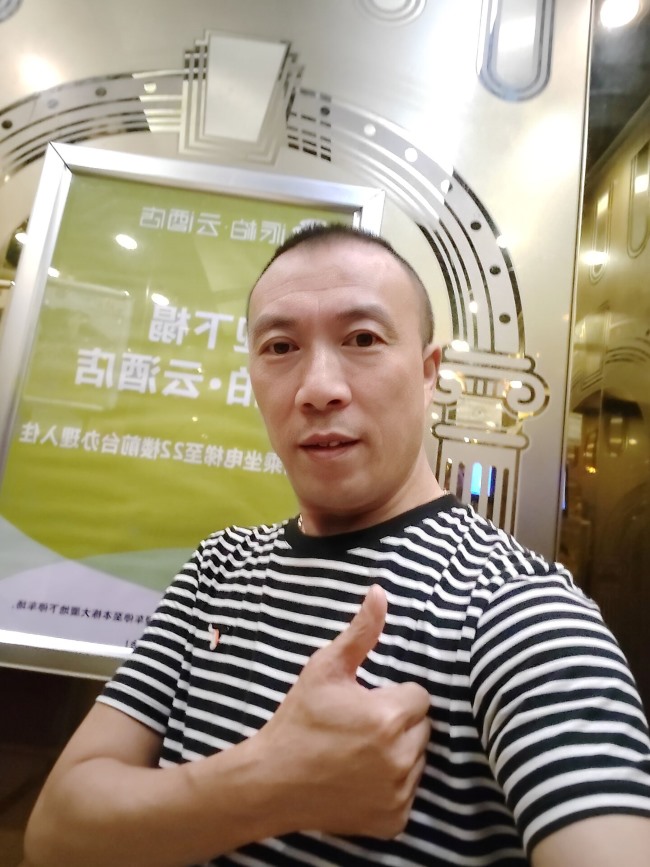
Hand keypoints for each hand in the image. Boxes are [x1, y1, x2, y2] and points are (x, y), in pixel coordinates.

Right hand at [258, 584, 430, 838]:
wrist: (272, 781)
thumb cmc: (299, 720)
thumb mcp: (325, 669)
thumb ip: (361, 632)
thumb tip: (380, 591)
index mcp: (390, 716)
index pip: (418, 696)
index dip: (392, 696)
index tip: (365, 703)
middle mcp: (402, 757)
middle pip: (421, 727)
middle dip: (398, 722)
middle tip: (360, 726)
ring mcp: (399, 792)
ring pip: (417, 758)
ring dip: (398, 752)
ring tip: (358, 751)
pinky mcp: (394, 819)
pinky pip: (408, 791)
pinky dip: (391, 785)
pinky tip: (361, 777)